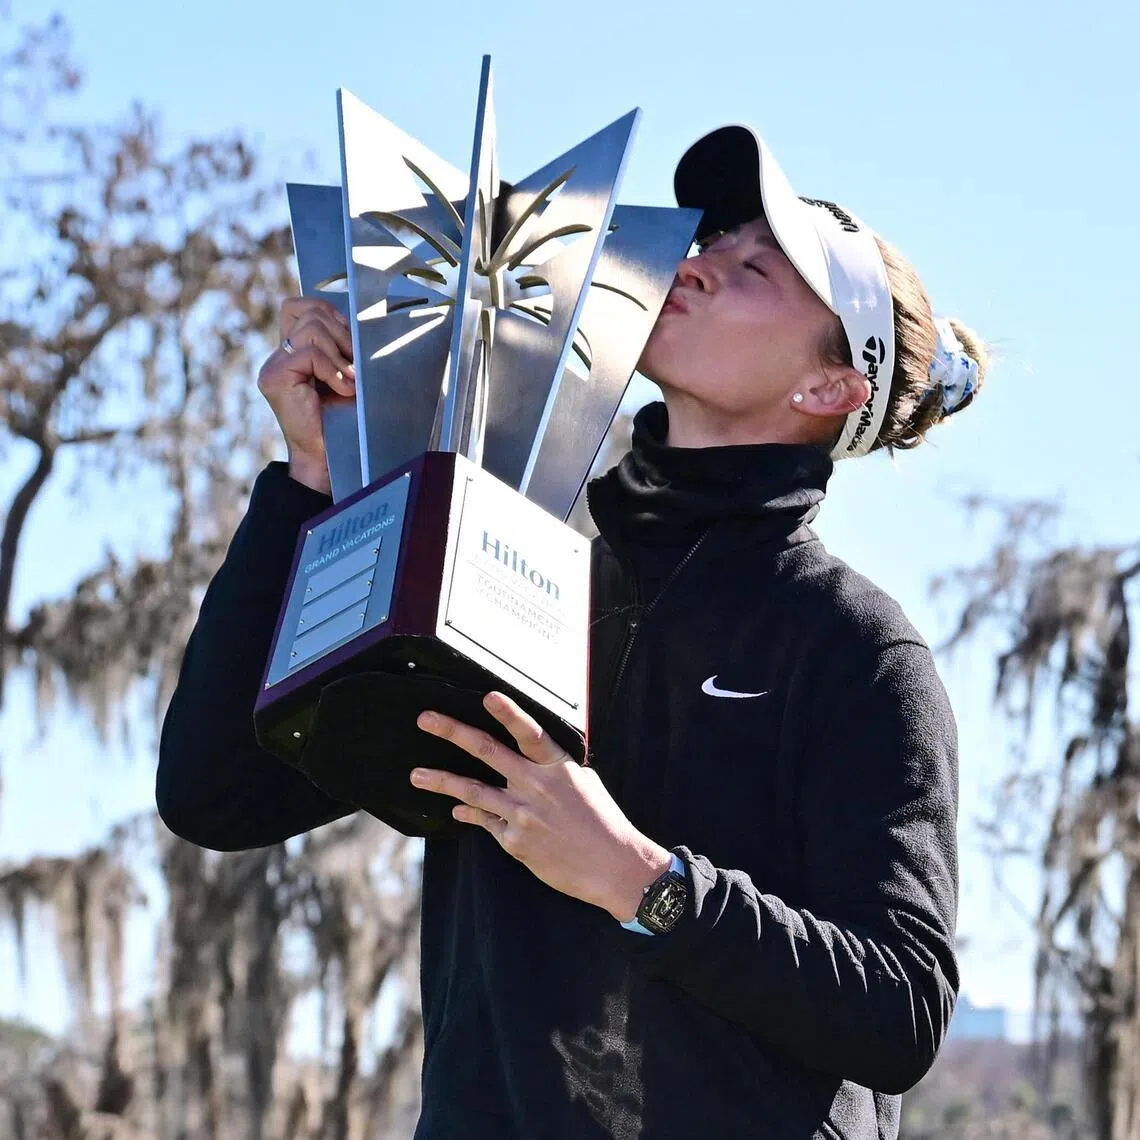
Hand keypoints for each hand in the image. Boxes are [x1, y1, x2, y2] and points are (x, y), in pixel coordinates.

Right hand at [257, 297, 355, 493]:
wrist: (325, 456)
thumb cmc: (339, 420)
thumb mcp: (342, 374)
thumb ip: (340, 348)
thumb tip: (356, 322)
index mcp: (291, 352)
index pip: (300, 306)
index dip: (329, 313)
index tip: (350, 343)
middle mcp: (277, 356)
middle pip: (310, 312)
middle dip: (342, 334)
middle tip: (355, 365)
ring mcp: (272, 366)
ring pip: (311, 329)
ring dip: (340, 355)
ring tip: (349, 381)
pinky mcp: (274, 377)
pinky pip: (310, 353)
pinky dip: (333, 370)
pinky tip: (342, 390)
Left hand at [410, 692, 671, 920]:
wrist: (614, 867)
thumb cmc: (603, 821)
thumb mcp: (585, 782)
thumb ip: (553, 767)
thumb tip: (531, 754)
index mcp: (557, 767)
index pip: (530, 733)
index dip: (509, 714)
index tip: (488, 696)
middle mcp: (536, 786)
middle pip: (487, 752)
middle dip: (453, 732)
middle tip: (426, 719)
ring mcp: (522, 814)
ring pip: (472, 791)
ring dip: (441, 780)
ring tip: (416, 775)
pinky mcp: (515, 841)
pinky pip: (485, 821)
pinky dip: (470, 813)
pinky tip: (456, 809)